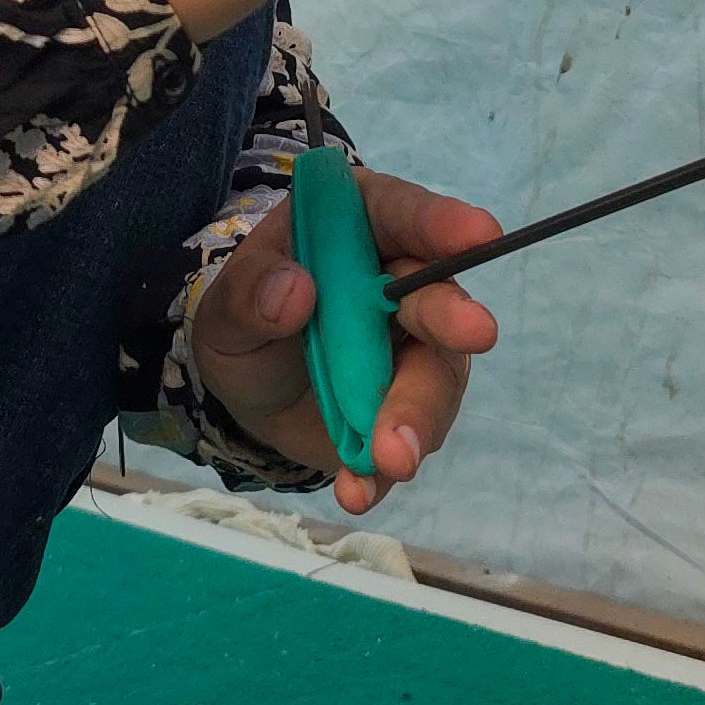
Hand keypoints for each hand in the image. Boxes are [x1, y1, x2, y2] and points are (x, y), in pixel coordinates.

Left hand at [190, 167, 501, 512]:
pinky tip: (358, 490)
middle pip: (436, 297)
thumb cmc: (247, 317)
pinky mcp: (406, 411)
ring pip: (434, 378)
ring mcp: (414, 351)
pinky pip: (405, 441)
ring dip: (417, 417)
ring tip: (389, 459)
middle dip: (452, 319)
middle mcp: (401, 284)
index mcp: (359, 228)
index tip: (479, 234)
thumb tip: (295, 291)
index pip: (402, 214)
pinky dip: (383, 471)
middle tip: (476, 334)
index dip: (440, 221)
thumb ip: (250, 292)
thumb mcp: (225, 304)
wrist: (247, 389)